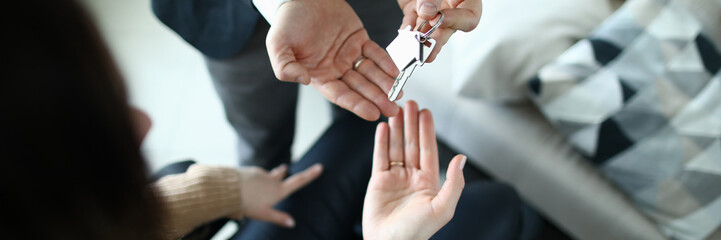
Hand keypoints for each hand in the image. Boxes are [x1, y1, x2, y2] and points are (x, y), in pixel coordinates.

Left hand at [236, 163, 322, 227]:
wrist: (228, 190)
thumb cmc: (247, 204)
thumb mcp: (264, 214)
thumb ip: (279, 218)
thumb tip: (293, 223)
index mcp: (278, 190)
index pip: (298, 181)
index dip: (310, 175)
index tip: (320, 167)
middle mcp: (271, 179)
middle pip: (281, 173)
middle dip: (283, 172)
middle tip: (285, 169)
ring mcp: (260, 174)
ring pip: (266, 174)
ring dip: (265, 177)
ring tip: (260, 185)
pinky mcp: (249, 171)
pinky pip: (253, 175)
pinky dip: (252, 179)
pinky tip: (245, 186)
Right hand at [267, 0, 399, 120]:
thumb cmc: (288, 22)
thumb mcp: (278, 45)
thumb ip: (285, 67)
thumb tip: (303, 80)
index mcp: (319, 75)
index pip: (340, 94)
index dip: (356, 104)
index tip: (371, 113)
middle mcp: (336, 68)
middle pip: (359, 88)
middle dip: (376, 99)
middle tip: (392, 110)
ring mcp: (349, 55)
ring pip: (370, 73)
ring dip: (384, 84)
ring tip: (397, 94)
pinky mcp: (359, 39)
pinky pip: (375, 53)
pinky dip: (385, 62)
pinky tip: (395, 72)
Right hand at [362, 101, 466, 238]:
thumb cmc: (417, 232)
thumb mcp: (442, 208)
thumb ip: (454, 183)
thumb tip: (461, 158)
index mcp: (429, 182)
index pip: (428, 150)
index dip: (427, 130)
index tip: (425, 112)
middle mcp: (412, 177)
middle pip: (412, 144)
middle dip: (411, 123)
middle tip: (409, 102)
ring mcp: (395, 179)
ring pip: (396, 147)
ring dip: (397, 129)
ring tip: (394, 110)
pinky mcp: (378, 182)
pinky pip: (380, 158)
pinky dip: (381, 142)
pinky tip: (383, 128)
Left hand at [398, 0, 481, 61]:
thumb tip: (427, 11)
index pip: (469, 17)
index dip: (455, 22)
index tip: (440, 21)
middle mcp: (450, 7)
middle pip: (446, 29)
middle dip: (434, 42)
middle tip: (426, 53)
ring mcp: (432, 10)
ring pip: (427, 29)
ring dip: (418, 39)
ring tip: (411, 49)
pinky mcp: (415, 9)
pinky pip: (411, 22)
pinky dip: (405, 30)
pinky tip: (402, 36)